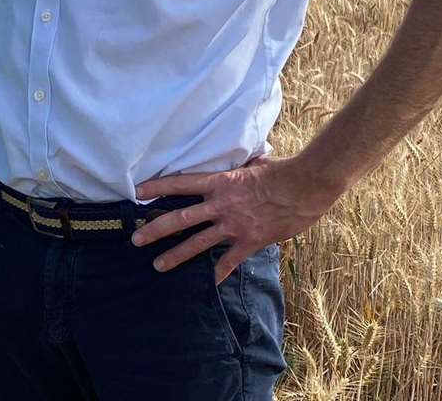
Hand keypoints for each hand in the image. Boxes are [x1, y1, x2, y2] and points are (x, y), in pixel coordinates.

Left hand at [132, 155, 342, 284]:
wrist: (305, 187)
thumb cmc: (281, 171)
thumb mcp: (253, 163)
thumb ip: (239, 166)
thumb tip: (240, 157)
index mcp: (219, 182)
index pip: (180, 183)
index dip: (157, 187)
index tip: (137, 192)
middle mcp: (221, 205)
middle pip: (180, 218)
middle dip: (155, 229)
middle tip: (135, 239)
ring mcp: (234, 225)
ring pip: (198, 244)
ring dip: (176, 255)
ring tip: (158, 265)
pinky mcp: (250, 241)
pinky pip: (229, 261)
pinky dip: (219, 273)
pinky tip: (209, 283)